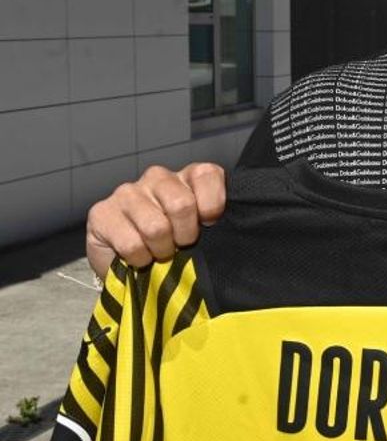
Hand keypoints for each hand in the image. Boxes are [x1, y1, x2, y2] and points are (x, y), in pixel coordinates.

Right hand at [85, 163, 226, 279]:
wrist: (133, 266)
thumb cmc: (175, 244)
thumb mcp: (204, 232)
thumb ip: (216, 222)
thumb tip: (230, 229)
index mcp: (188, 176)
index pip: (207, 174)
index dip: (212, 206)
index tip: (208, 224)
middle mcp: (157, 177)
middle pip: (181, 204)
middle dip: (186, 235)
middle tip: (180, 245)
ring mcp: (127, 192)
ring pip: (156, 227)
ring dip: (161, 250)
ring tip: (159, 252)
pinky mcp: (101, 212)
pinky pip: (131, 243)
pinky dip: (140, 259)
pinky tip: (139, 256)